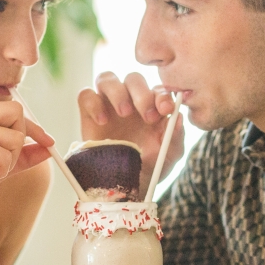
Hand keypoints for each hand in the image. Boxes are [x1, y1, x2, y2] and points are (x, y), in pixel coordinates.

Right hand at [0, 101, 53, 225]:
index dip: (32, 126)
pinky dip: (0, 171)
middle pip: (16, 114)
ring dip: (9, 161)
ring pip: (16, 138)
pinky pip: (7, 156)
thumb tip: (49, 147)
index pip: (12, 109)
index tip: (48, 141)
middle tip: (1, 162)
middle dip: (18, 141)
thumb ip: (22, 154)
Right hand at [78, 72, 184, 194]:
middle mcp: (130, 100)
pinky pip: (86, 95)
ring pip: (107, 78)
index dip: (162, 95)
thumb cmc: (150, 167)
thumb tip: (178, 116)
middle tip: (147, 116)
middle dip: (142, 93)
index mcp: (152, 106)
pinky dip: (93, 103)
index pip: (157, 89)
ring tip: (124, 112)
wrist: (124, 187)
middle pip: (133, 79)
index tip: (166, 109)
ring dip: (117, 92)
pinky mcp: (88, 113)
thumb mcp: (169, 156)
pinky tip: (102, 121)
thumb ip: (176, 136)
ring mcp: (108, 104)